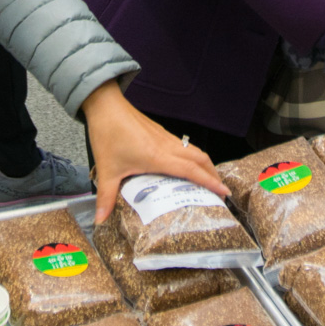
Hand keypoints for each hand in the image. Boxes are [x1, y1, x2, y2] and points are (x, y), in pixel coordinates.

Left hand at [80, 80, 226, 223]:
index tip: (224, 192)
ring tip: (208, 180)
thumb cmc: (108, 134)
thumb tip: (100, 219)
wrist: (106, 105)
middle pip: (200, 159)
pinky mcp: (161, 132)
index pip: (192, 170)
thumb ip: (106, 197)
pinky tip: (186, 165)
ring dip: (205, 164)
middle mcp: (167, 146)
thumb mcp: (107, 169)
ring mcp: (165, 137)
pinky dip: (193, 157)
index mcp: (158, 157)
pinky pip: (184, 146)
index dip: (210, 182)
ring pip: (194, 150)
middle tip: (220, 191)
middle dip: (213, 175)